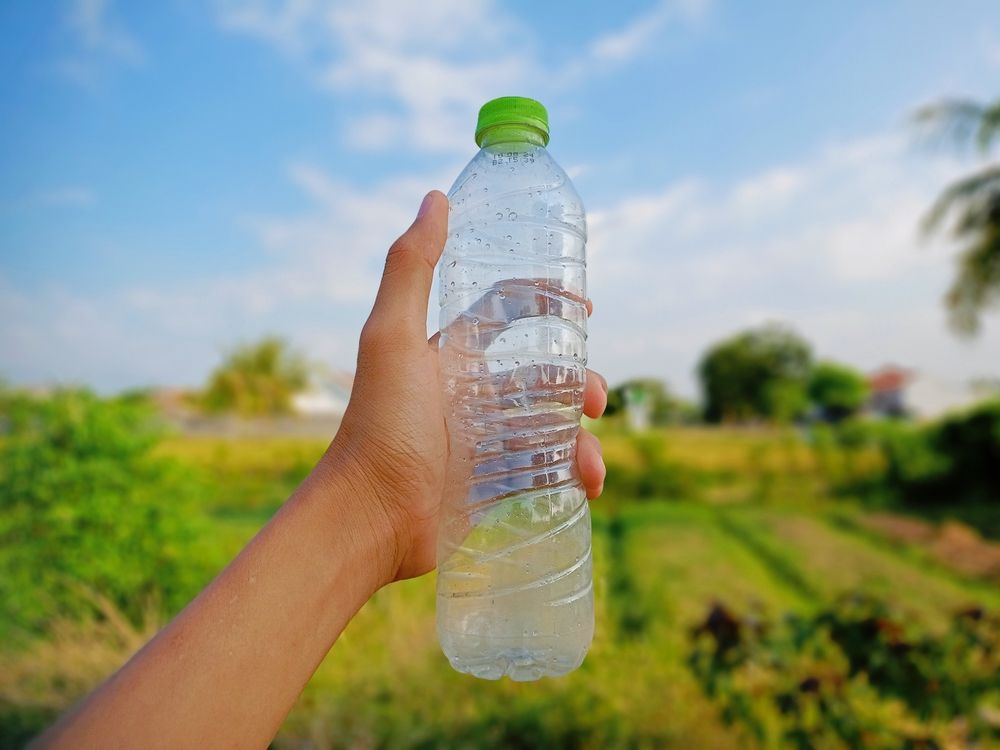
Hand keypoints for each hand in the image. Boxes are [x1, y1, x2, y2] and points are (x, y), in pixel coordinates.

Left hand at [326, 190, 606, 583]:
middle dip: (577, 381)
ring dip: (581, 437)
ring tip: (590, 460)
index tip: (586, 307)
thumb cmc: (378, 426)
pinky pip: (544, 474)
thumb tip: (436, 197)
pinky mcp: (489, 487)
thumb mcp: (392, 339)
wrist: (367, 518)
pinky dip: (572, 475)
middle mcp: (465, 394)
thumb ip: (410, 269)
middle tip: (596, 399)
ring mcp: (479, 443)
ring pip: (549, 427)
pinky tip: (587, 485)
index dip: (545, 301)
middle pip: (539, 374)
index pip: (505, 311)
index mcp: (448, 355)